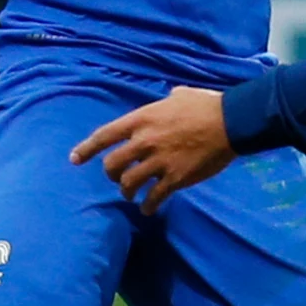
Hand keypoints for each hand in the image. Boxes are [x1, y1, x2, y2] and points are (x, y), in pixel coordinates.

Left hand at [69, 86, 232, 214]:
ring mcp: (159, 162)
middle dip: (111, 174)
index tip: (75, 159)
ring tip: (132, 196)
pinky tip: (148, 209)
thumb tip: (169, 96)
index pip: (104, 136)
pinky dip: (148, 206)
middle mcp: (144, 141)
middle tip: (117, 178)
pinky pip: (154, 197)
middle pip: (112, 164)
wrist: (230, 122)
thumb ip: (167, 99)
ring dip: (127, 192)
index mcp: (142, 119)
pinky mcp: (175, 178)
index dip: (86, 149)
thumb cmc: (206, 105)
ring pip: (129, 183)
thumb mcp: (179, 95)